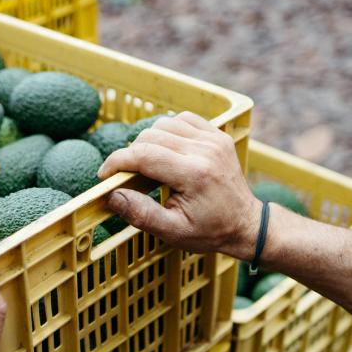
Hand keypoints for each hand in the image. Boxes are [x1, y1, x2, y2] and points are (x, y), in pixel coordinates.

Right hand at [97, 112, 259, 256]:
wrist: (246, 223)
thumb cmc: (211, 231)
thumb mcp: (173, 232)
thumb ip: (141, 214)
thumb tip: (112, 196)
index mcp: (195, 174)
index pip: (144, 155)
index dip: (117, 161)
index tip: (104, 175)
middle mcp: (205, 150)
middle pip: (150, 137)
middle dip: (129, 154)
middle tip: (125, 176)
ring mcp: (213, 139)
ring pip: (163, 124)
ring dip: (147, 141)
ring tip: (146, 164)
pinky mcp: (217, 134)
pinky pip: (182, 120)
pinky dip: (166, 131)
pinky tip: (165, 150)